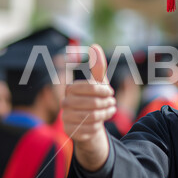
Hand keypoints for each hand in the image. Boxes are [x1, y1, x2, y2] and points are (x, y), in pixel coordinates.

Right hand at [62, 44, 115, 170]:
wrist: (89, 121)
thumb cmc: (94, 99)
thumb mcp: (98, 83)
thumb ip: (98, 67)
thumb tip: (95, 46)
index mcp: (70, 89)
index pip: (86, 87)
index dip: (102, 90)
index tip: (111, 91)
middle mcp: (64, 103)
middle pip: (91, 103)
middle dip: (105, 103)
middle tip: (113, 102)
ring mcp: (66, 118)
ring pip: (90, 117)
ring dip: (105, 114)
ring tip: (110, 110)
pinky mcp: (70, 131)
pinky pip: (89, 129)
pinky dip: (99, 125)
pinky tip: (102, 122)